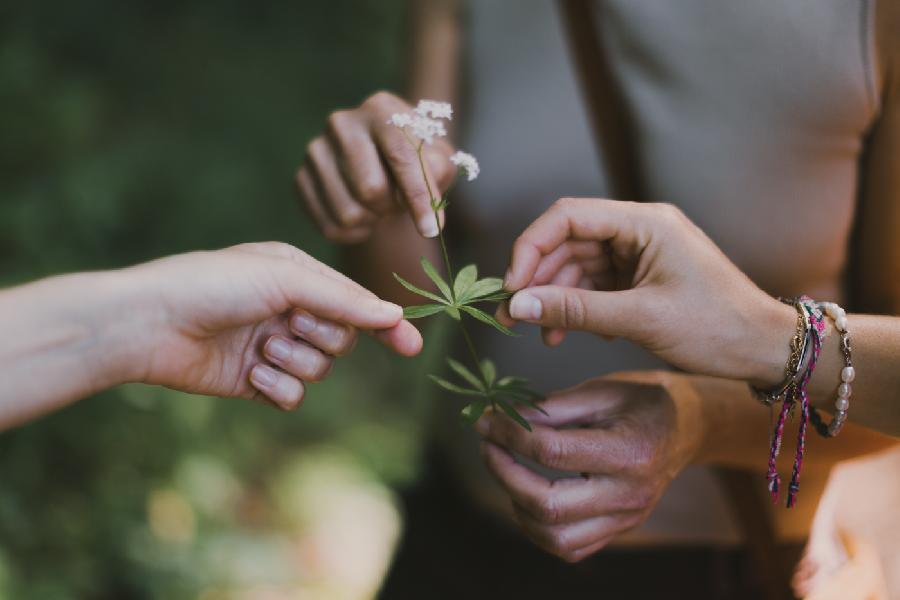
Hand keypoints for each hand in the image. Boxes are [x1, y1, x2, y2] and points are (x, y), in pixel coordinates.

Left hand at [121, 242, 421, 407]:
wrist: (150, 323)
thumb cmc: (213, 284)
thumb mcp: (284, 278)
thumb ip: (343, 299)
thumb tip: (394, 315)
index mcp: (298, 277)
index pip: (356, 303)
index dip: (385, 324)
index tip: (412, 347)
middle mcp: (289, 310)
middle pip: (342, 340)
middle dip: (320, 336)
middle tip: (286, 323)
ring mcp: (273, 347)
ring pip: (320, 370)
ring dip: (295, 361)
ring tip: (262, 348)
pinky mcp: (255, 381)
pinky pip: (293, 396)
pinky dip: (278, 387)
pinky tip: (253, 375)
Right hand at [296, 91, 455, 241]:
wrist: (381, 161)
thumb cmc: (417, 161)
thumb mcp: (438, 160)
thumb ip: (438, 176)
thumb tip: (428, 211)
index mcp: (380, 108)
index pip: (400, 157)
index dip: (418, 196)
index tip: (431, 229)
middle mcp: (342, 123)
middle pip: (370, 190)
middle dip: (392, 207)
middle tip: (397, 201)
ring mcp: (316, 150)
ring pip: (349, 214)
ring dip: (373, 220)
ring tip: (379, 205)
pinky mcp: (301, 177)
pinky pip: (330, 227)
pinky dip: (354, 234)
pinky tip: (362, 217)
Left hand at [476, 372, 704, 562]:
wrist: (686, 426)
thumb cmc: (642, 400)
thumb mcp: (600, 390)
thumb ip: (550, 408)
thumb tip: (499, 420)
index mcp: (629, 451)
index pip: (552, 452)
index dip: (509, 434)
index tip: (485, 420)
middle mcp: (630, 494)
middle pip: (549, 504)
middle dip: (504, 474)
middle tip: (489, 446)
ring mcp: (627, 519)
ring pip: (555, 537)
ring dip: (517, 505)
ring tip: (507, 471)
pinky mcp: (620, 531)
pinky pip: (570, 548)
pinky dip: (538, 528)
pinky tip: (528, 495)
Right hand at [499, 198, 796, 387]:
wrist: (765, 350)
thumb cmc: (717, 329)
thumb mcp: (640, 319)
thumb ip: (575, 310)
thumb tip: (517, 306)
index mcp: (646, 222)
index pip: (568, 216)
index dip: (531, 247)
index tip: (511, 286)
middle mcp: (640, 230)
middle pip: (568, 241)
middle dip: (536, 278)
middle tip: (511, 316)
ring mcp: (640, 254)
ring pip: (577, 265)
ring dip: (553, 297)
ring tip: (536, 332)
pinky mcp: (640, 277)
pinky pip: (594, 284)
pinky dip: (575, 307)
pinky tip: (565, 333)